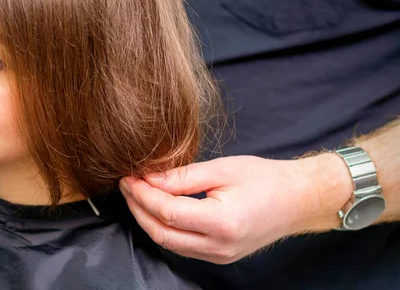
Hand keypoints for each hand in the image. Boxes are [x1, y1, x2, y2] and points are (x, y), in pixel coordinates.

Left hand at [119, 154, 350, 263]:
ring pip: (168, 243)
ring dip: (147, 219)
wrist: (298, 200)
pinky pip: (181, 246)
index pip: (167, 212)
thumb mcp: (223, 168)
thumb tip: (149, 179)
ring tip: (136, 193)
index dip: (143, 194)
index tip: (130, 176)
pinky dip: (164, 227)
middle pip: (162, 233)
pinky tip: (156, 208)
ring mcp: (219, 256)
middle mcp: (219, 246)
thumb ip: (183, 176)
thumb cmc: (265, 179)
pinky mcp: (219, 256)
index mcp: (222, 222)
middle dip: (138, 208)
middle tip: (127, 184)